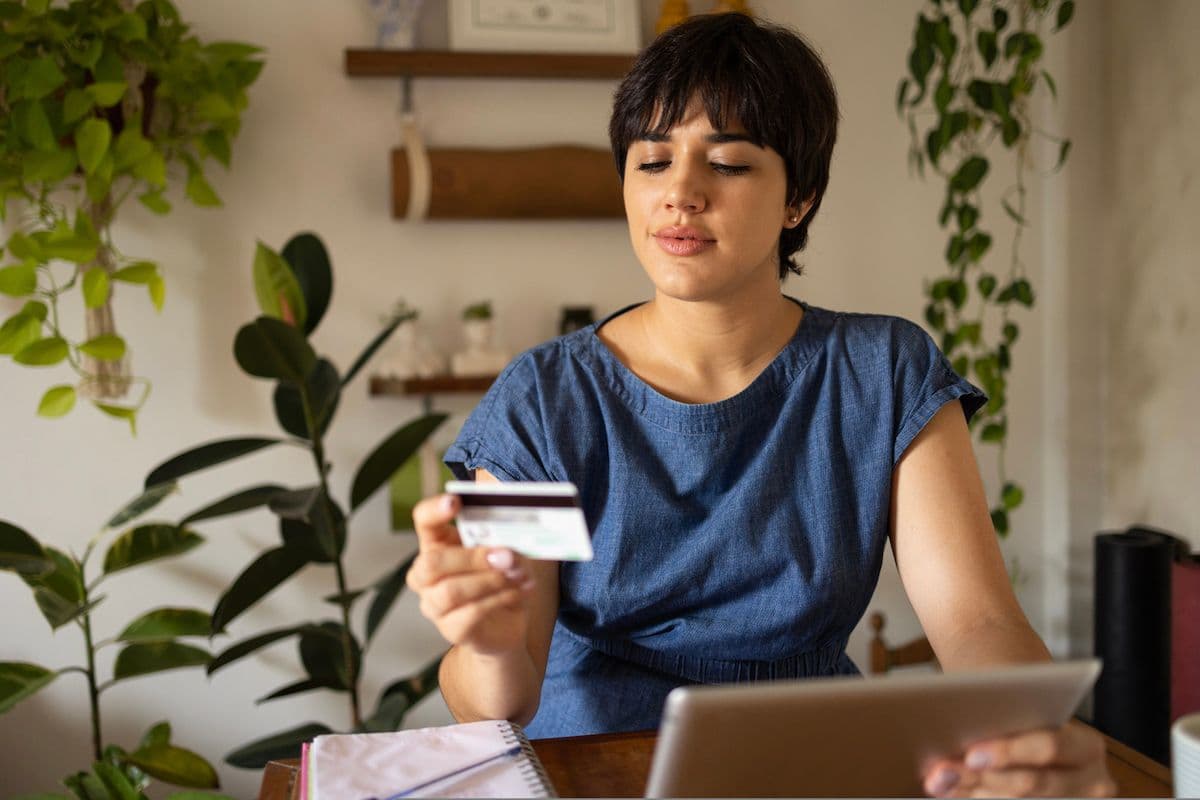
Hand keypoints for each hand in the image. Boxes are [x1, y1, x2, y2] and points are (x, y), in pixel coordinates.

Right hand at [406, 493, 534, 655]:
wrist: (506, 626)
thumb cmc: (501, 581)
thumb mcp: (506, 556)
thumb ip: (504, 547)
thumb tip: (508, 552)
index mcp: (438, 544)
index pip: (424, 521)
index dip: (434, 510)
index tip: (454, 502)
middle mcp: (426, 575)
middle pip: (432, 562)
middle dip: (472, 557)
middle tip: (505, 555)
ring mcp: (434, 604)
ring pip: (451, 590)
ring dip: (490, 581)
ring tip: (517, 576)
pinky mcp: (451, 629)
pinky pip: (470, 613)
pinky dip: (498, 600)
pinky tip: (517, 593)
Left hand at [923, 720, 1116, 796]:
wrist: (1043, 737)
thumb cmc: (1028, 719)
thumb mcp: (1026, 712)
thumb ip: (1002, 718)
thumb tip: (957, 733)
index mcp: (1087, 747)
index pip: (1050, 747)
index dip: (1009, 752)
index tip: (971, 754)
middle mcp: (1091, 784)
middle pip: (1031, 784)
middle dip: (981, 778)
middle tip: (942, 771)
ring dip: (973, 793)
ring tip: (938, 782)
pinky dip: (978, 799)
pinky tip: (952, 791)